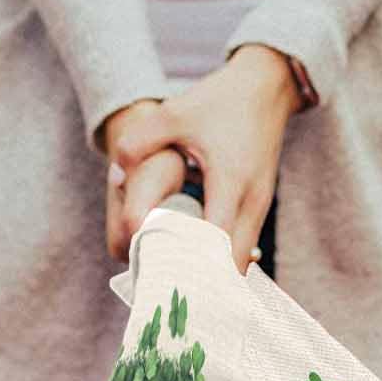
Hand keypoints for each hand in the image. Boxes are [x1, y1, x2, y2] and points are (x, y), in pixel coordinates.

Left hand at [107, 45, 303, 271]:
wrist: (266, 86)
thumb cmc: (220, 101)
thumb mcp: (175, 113)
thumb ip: (139, 141)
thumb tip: (114, 176)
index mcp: (230, 182)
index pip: (215, 245)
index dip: (192, 268)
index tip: (166, 284)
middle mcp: (251, 202)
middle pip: (231, 266)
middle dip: (203, 284)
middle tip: (168, 294)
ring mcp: (260, 208)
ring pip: (239, 262)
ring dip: (213, 275)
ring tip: (179, 285)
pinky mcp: (259, 208)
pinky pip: (242, 248)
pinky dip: (221, 261)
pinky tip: (195, 266)